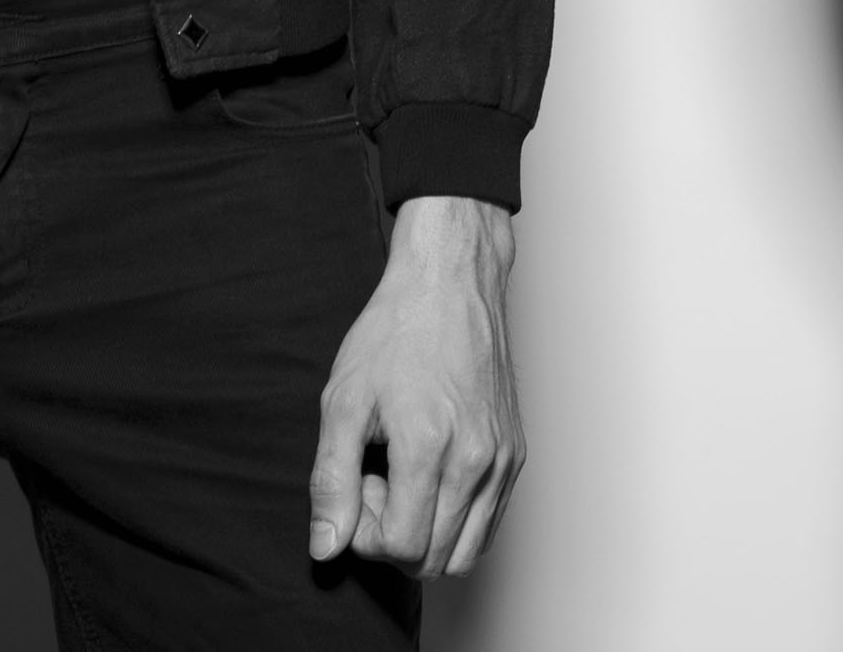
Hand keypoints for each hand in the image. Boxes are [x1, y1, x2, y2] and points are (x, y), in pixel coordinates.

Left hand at [307, 193, 521, 576]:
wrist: (450, 282)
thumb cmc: (395, 332)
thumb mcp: (343, 401)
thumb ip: (331, 482)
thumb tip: (326, 548)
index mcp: (429, 447)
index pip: (400, 547)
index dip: (365, 534)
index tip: (357, 486)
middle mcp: (477, 460)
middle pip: (435, 560)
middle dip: (395, 539)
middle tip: (377, 483)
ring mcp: (503, 459)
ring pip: (468, 552)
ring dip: (428, 535)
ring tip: (404, 481)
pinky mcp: (516, 453)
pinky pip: (489, 522)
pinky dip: (456, 519)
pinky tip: (431, 473)